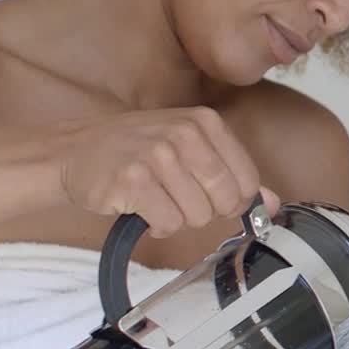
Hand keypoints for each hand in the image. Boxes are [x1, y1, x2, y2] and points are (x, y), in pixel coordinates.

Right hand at [56, 107, 280, 237]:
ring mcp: (157, 155)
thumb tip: (274, 204)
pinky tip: (141, 207)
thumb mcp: (191, 149)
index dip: (233, 200)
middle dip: (205, 211)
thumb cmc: (139, 151)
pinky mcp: (133, 180)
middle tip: (178, 197)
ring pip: (197, 216)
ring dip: (178, 217)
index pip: (247, 180)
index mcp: (206, 122)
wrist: (74, 151)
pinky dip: (157, 225)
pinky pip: (169, 224)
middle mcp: (184, 134)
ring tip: (156, 197)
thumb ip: (235, 175)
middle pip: (224, 200)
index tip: (211, 196)